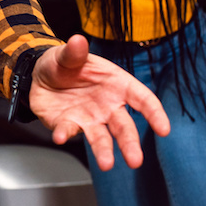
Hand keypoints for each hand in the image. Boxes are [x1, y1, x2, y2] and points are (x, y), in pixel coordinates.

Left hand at [28, 36, 170, 170]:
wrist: (40, 74)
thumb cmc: (65, 63)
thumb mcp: (69, 54)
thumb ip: (75, 52)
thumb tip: (77, 40)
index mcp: (118, 85)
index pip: (142, 99)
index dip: (154, 114)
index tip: (164, 129)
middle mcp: (108, 106)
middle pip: (124, 127)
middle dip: (130, 144)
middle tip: (135, 161)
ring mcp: (90, 119)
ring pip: (101, 138)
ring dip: (104, 151)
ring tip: (107, 164)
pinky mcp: (70, 125)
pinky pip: (70, 131)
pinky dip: (65, 134)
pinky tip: (61, 137)